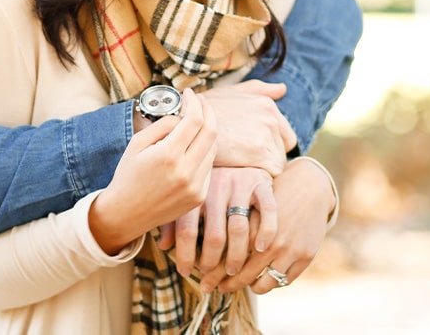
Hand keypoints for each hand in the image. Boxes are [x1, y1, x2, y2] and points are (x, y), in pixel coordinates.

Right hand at [89, 89, 216, 254]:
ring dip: (206, 132)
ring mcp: (195, 186)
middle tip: (200, 101)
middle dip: (208, 111)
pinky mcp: (199, 197)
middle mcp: (186, 172)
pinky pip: (208, 167)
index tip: (189, 93)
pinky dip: (203, 152)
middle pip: (211, 132)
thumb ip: (162, 125)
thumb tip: (182, 116)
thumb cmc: (128, 175)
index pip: (194, 120)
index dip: (195, 102)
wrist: (125, 214)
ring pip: (212, 149)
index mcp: (168, 155)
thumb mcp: (137, 143)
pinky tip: (191, 149)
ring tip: (193, 125)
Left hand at [164, 167, 274, 283]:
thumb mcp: (188, 197)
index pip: (186, 229)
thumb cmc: (209, 185)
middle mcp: (217, 186)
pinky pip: (267, 211)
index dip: (184, 254)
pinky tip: (259, 248)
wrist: (239, 151)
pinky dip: (265, 232)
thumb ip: (175, 220)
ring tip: (232, 271)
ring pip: (239, 229)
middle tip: (210, 278)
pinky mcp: (262, 184)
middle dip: (211, 261)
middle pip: (214, 234)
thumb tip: (162, 246)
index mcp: (195, 190)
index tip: (184, 272)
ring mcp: (241, 184)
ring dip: (236, 255)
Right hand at [203, 81, 297, 174]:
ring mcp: (266, 135)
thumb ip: (259, 90)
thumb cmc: (205, 110)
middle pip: (283, 150)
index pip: (285, 135)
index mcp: (267, 105)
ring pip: (278, 163)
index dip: (271, 145)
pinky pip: (272, 173)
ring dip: (263, 167)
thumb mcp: (231, 92)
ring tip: (241, 165)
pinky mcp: (259, 153)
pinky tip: (242, 172)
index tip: (252, 150)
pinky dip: (259, 177)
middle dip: (269, 157)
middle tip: (246, 160)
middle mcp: (271, 118)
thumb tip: (283, 89)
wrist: (184, 124)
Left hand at [214, 156, 335, 294]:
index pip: (227, 256)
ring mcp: (289, 249)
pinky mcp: (305, 255)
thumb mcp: (246, 202)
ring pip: (264, 282)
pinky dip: (271, 284)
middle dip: (227, 284)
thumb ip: (225, 223)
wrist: (308, 186)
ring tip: (239, 285)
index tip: (203, 278)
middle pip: (243, 272)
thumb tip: (186, 246)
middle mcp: (270, 239)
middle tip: (215, 289)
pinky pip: (284, 280)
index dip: (213, 270)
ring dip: (251, 287)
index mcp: (251, 224)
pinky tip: (261, 280)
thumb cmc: (269, 193)